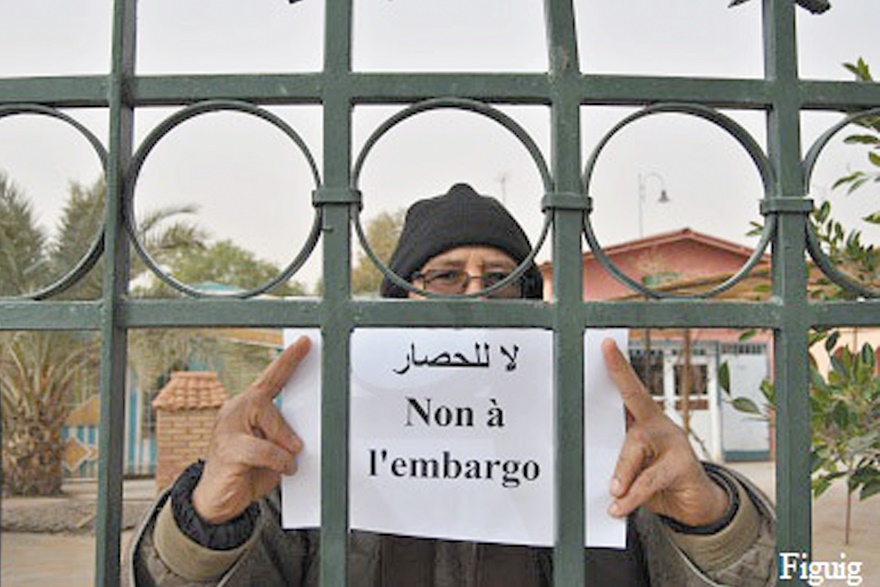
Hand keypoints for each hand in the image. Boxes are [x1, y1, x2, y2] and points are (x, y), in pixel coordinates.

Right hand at [192, 336, 310, 523]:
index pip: (270, 378)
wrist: (217, 501)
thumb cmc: (246, 471)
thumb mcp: (273, 449)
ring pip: (266, 424)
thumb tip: (301, 435)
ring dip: (282, 446)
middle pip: (267, 402)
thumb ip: (284, 435)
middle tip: (295, 447)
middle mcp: (234, 411)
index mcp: (246, 407)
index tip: (305, 344)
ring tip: (285, 461)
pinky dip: (279, 460)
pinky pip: (264, 449)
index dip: (288, 360)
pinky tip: (282, 467)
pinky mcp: (228, 450)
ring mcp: (226, 429)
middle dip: (284, 428)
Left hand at [602, 338, 728, 526]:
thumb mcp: (634, 465)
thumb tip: (585, 455)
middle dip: (614, 435)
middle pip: (632, 424)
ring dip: (622, 474)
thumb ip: (617, 456)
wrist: (694, 503)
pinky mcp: (683, 466)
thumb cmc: (658, 478)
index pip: (629, 389)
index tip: (606, 345)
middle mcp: (660, 425)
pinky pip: (650, 480)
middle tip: (596, 445)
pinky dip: (632, 495)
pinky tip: (620, 505)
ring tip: (613, 493)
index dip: (618, 366)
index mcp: (645, 420)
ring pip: (638, 450)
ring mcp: (675, 444)